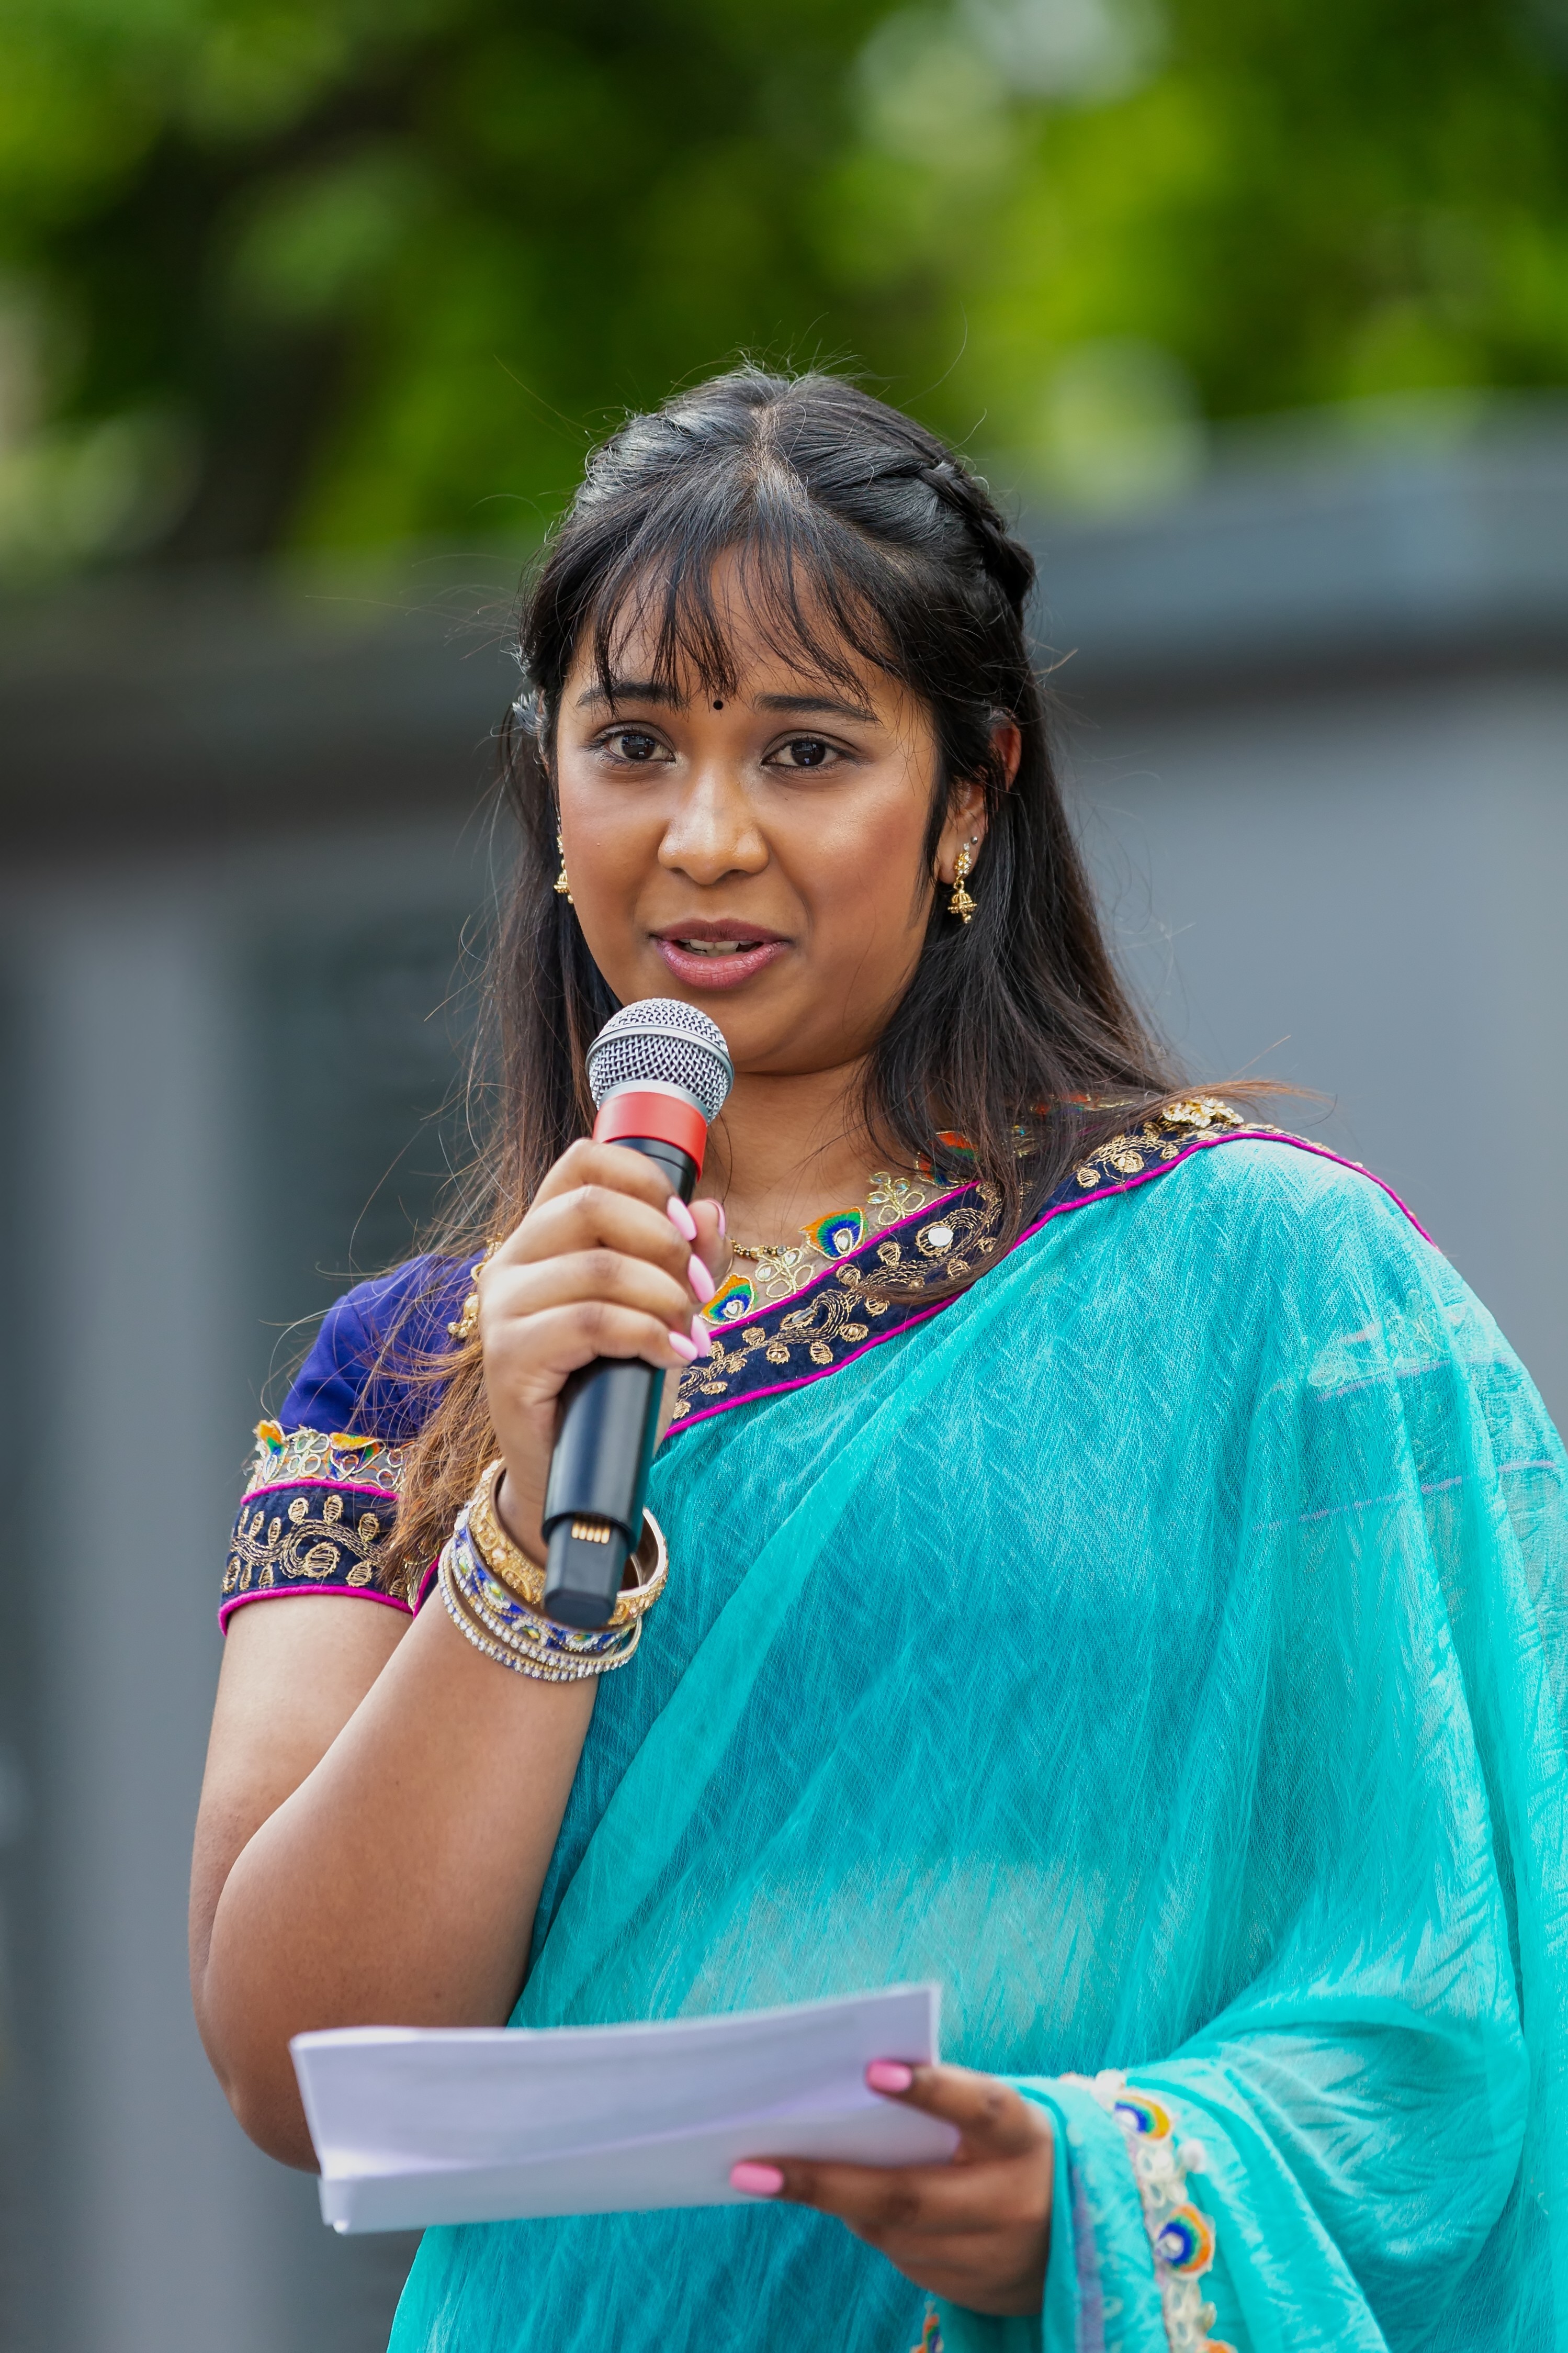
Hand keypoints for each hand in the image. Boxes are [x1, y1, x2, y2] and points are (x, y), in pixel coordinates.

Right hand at [476, 1141, 723, 1557]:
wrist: (573, 1473)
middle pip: (591, 1205)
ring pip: (598, 1269)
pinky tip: (671, 1355)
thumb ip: (688, 1260)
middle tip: (698, 1290)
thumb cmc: (614, 1385)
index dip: (644, 1179)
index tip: (687, 1225)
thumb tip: (709, 1209)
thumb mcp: (664, 1311)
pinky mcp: (508, 1357)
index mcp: (543, 1236)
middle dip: (664, 1243)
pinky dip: (647, 1334)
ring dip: (663, 1299)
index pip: (582, 1161)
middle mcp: (511, 1262)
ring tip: (686, 1334)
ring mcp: (503, 1309)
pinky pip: (591, 1322)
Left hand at [731, 2061, 1052, 2316]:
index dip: (930, 2088)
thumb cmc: (1007, 2146)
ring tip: (778, 2176)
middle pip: (909, 2195)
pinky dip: (868, 2227)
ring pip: (894, 2234)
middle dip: (825, 2182)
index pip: (978, 2105)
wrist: (1078, 2233)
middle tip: (753, 2167)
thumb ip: (942, 2107)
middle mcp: (1013, 2199)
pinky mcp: (973, 2293)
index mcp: (1023, 2134)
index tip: (871, 2068)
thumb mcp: (995, 2119)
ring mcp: (993, 2255)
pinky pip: (903, 2259)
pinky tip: (842, 2203)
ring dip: (836, 2204)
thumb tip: (845, 2095)